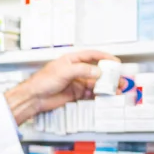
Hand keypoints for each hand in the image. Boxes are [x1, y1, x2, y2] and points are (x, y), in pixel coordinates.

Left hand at [5, 50, 121, 124]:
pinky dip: (98, 94)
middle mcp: (75, 70)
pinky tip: (104, 96)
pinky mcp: (75, 93)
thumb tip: (98, 71)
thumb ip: (83, 70)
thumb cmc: (42, 81)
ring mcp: (76, 82)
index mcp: (72, 60)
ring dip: (106, 86)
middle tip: (119, 79)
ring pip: (95, 83)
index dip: (105, 57)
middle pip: (96, 70)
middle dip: (109, 75)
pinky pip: (90, 93)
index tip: (115, 62)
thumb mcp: (64, 71)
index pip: (92, 55)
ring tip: (116, 90)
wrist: (34, 98)